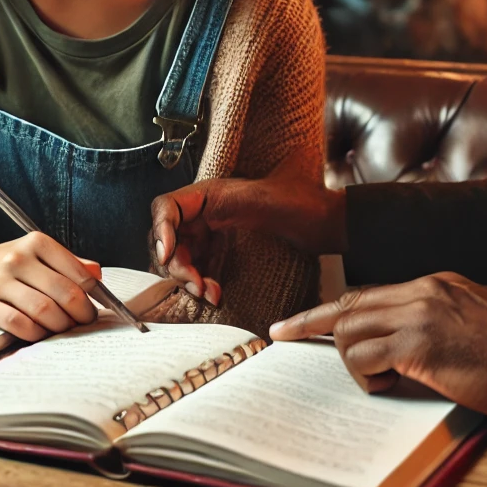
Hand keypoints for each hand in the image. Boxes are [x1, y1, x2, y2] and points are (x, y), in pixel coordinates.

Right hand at [0, 234, 102, 341]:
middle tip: (85, 322)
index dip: (93, 294)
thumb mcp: (36, 253)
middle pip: (63, 292)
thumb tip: (97, 275)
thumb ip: (68, 262)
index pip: (77, 272)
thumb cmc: (6, 264)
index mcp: (37, 242)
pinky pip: (18, 324)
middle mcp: (19, 259)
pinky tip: (41, 333)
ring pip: (44, 310)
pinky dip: (36, 333)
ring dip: (60, 325)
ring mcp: (0, 282)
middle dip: (81, 312)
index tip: (97, 306)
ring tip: (65, 328)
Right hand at [150, 175, 346, 301]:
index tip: (168, 254)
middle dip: (178, 264)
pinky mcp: (221, 249)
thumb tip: (175, 220)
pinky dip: (201, 283)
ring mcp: (212, 231)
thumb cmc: (300, 204)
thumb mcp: (260, 201)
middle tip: (197, 285)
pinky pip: (198, 268)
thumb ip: (220, 205)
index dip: (160, 230)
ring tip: (210, 294)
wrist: (326, 222)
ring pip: (181, 257)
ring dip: (188, 279)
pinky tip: (216, 293)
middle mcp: (205, 210)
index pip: (166, 207)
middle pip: (169, 238)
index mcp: (209, 192)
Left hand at [271, 273, 486, 426]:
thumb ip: (434, 320)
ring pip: (352, 331)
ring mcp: (422, 314)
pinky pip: (367, 358)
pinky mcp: (422, 344)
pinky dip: (368, 377)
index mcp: (437, 283)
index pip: (369, 293)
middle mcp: (424, 290)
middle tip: (281, 335)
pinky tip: (391, 387)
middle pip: (349, 303)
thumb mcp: (474, 321)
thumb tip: (396, 343)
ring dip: (353, 363)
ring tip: (382, 382)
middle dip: (311, 323)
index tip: (301, 320)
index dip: (333, 309)